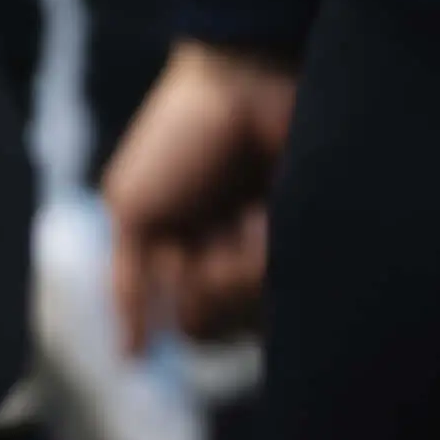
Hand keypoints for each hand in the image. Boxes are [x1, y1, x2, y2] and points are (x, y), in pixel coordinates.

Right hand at [104, 42, 302, 354]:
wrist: (244, 80)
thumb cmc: (180, 136)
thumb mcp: (131, 209)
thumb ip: (128, 286)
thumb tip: (132, 359)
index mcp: (189, 260)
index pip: (190, 328)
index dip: (178, 298)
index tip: (173, 252)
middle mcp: (236, 266)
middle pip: (225, 328)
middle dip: (209, 280)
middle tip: (209, 229)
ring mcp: (276, 258)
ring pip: (256, 315)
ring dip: (239, 263)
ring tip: (246, 213)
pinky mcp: (311, 245)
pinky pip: (288, 287)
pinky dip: (266, 252)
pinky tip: (266, 210)